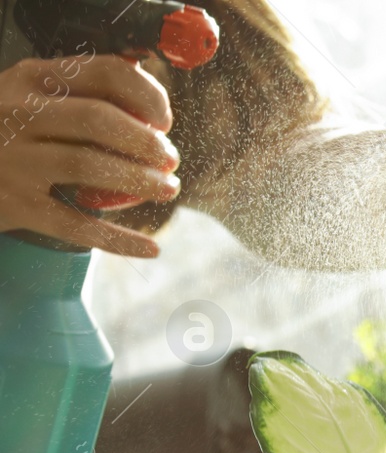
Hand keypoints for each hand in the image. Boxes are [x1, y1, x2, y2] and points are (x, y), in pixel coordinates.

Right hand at [0, 56, 179, 257]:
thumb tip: (144, 82)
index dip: (148, 96)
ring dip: (141, 181)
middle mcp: (18, 113)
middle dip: (148, 142)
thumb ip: (78, 89)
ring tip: (166, 189)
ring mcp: (14, 159)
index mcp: (31, 80)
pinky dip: (119, 238)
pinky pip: (76, 224)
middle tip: (170, 160)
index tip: (164, 121)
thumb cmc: (5, 130)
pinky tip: (150, 248)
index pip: (104, 72)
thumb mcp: (29, 94)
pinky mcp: (16, 205)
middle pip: (99, 120)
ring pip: (88, 166)